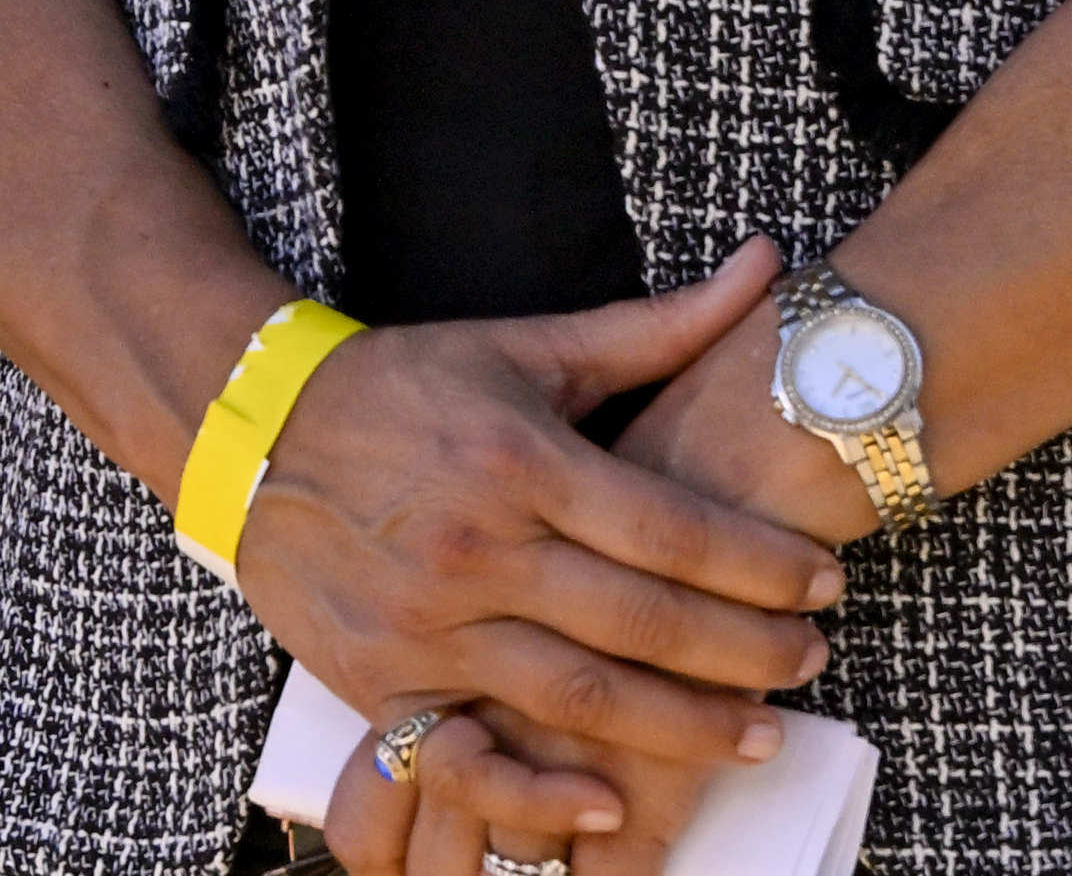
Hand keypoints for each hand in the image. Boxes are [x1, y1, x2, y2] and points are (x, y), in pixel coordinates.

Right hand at [243, 245, 839, 867]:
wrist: (247, 429)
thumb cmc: (399, 387)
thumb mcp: (522, 348)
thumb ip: (652, 328)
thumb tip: (767, 267)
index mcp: (516, 459)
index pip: (670, 529)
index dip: (762, 566)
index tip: (824, 583)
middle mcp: (476, 548)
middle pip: (644, 621)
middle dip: (749, 651)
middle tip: (813, 659)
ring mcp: (428, 624)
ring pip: (583, 696)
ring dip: (686, 728)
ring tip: (762, 735)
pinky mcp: (385, 682)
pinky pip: (474, 757)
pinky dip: (542, 792)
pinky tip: (613, 804)